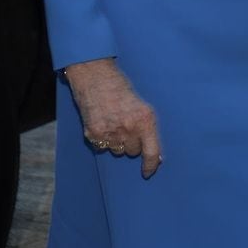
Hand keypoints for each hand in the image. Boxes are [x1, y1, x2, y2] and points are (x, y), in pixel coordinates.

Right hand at [64, 58, 162, 177]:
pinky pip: (102, 147)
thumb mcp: (142, 105)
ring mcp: (110, 132)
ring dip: (117, 142)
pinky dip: (103, 140)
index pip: (151, 152)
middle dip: (131, 142)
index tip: (148, 171)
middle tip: (126, 126)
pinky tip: (103, 123)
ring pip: (117, 151)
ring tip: (113, 122)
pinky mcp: (93, 134)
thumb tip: (154, 156)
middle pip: (132, 152)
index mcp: (144, 120)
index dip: (151, 165)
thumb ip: (148, 128)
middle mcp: (128, 128)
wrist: (95, 75)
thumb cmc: (120, 87)